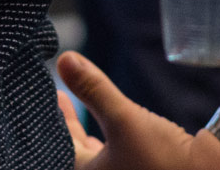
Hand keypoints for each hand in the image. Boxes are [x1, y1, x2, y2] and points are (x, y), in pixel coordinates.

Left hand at [57, 53, 215, 169]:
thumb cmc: (162, 154)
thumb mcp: (122, 118)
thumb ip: (94, 89)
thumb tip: (63, 59)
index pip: (67, 148)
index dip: (62, 120)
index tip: (57, 97)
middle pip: (82, 155)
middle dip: (73, 127)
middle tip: (64, 101)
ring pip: (101, 159)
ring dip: (91, 136)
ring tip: (85, 116)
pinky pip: (120, 162)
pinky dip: (112, 146)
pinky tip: (119, 134)